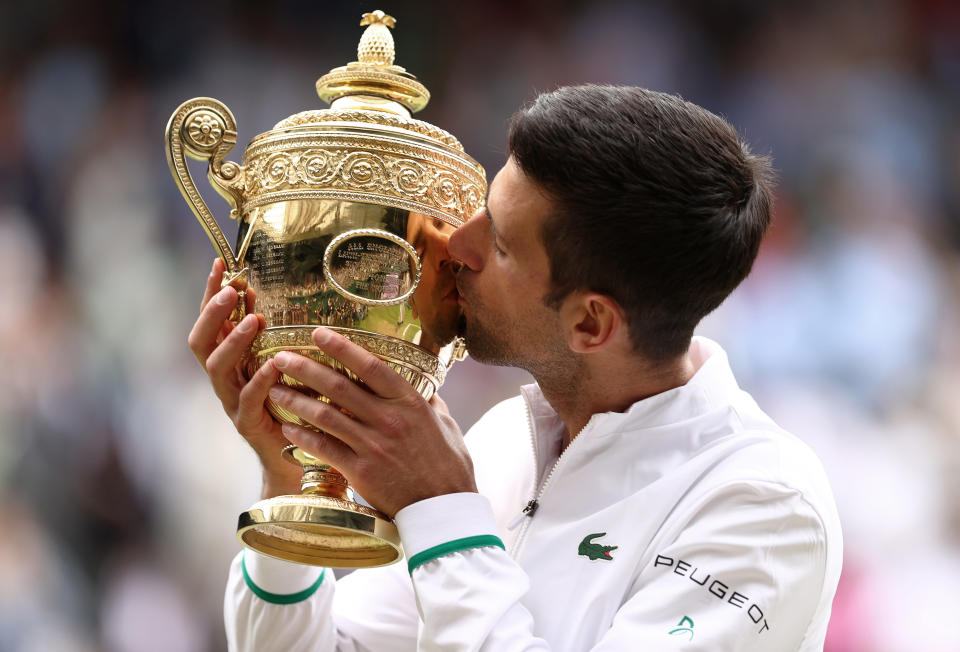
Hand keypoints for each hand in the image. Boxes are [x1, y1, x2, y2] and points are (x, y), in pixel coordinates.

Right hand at [188, 258, 300, 497]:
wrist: (293, 459)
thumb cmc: (288, 404)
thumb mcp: (276, 362)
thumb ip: (265, 333)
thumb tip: (259, 292)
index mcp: (228, 361)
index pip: (209, 321)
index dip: (209, 292)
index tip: (219, 263)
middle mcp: (223, 380)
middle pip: (201, 342)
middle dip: (212, 313)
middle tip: (229, 290)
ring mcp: (231, 402)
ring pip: (217, 369)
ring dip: (233, 341)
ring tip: (252, 320)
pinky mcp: (248, 424)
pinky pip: (248, 400)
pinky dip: (260, 379)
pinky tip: (274, 363)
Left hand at [267, 327, 476, 517]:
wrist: (444, 509)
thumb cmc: (449, 466)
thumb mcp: (445, 424)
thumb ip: (428, 402)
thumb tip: (423, 386)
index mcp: (410, 402)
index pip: (370, 366)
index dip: (342, 347)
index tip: (318, 333)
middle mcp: (389, 419)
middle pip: (339, 386)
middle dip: (305, 368)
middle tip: (281, 357)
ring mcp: (373, 446)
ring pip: (325, 415)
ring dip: (296, 400)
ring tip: (275, 389)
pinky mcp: (361, 472)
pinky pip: (324, 448)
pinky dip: (303, 436)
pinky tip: (287, 426)